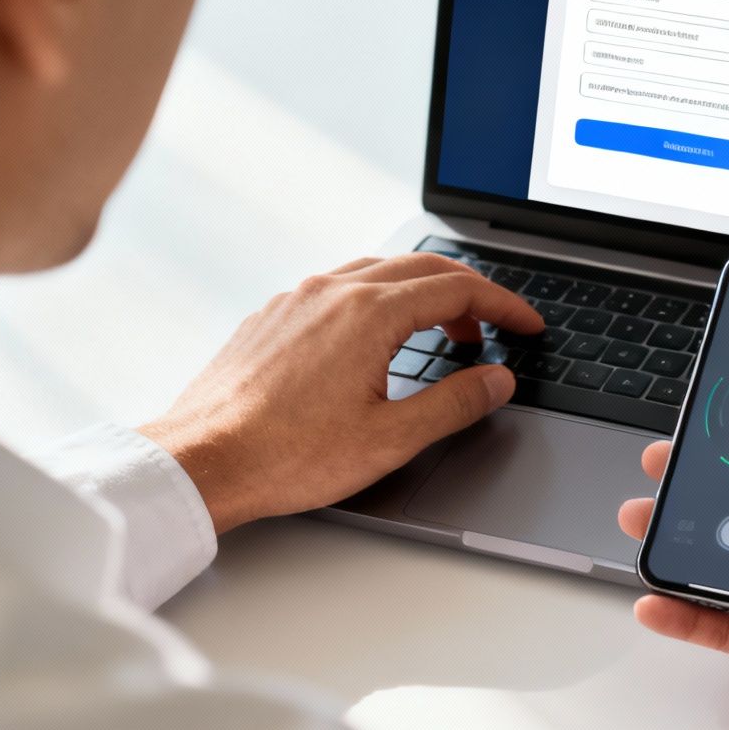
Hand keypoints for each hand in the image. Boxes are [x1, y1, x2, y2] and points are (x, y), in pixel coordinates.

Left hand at [139, 253, 541, 532]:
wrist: (201, 461)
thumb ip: (455, 403)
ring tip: (443, 331)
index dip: (504, 306)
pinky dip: (378, 299)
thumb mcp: (391, 439)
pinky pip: (338, 287)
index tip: (527, 326)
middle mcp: (332, 292)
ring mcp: (297, 299)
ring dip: (422, 293)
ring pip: (377, 271)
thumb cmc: (286, 455)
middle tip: (495, 329)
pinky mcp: (271, 316)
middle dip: (470, 294)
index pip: (458, 288)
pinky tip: (377, 339)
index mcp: (369, 314)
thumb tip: (497, 381)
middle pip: (422, 268)